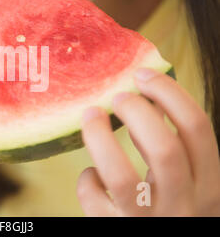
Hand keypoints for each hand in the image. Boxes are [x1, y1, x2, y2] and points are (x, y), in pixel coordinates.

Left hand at [77, 67, 219, 215]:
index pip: (198, 129)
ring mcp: (150, 224)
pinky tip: (91, 176)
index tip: (142, 74)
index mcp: (208, 186)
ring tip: (90, 115)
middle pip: (164, 149)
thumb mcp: (184, 182)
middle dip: (136, 113)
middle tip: (116, 96)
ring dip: (100, 138)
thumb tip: (148, 98)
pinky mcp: (116, 231)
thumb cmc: (170, 211)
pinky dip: (87, 180)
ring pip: (121, 176)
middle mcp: (185, 207)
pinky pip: (95, 200)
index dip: (169, 94)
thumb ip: (171, 145)